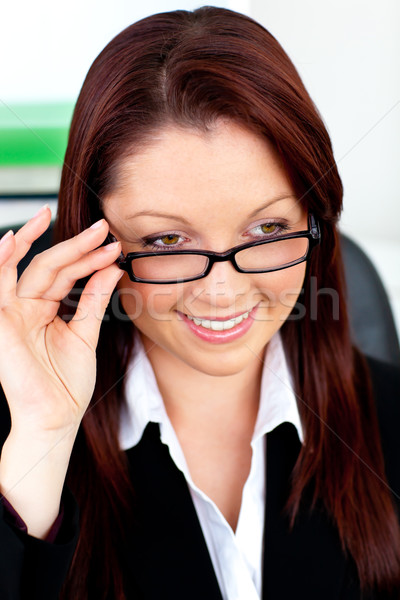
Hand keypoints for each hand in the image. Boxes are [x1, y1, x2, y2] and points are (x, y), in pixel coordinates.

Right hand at [0, 206, 122, 438]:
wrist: (57, 416)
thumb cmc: (67, 382)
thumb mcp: (86, 333)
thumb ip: (94, 299)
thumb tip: (111, 268)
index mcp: (43, 310)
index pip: (65, 274)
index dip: (88, 257)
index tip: (113, 245)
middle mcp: (24, 307)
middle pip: (49, 266)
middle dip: (75, 245)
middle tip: (102, 228)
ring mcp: (10, 314)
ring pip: (23, 268)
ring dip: (38, 240)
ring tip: (52, 215)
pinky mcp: (0, 323)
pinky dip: (1, 261)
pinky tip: (12, 238)